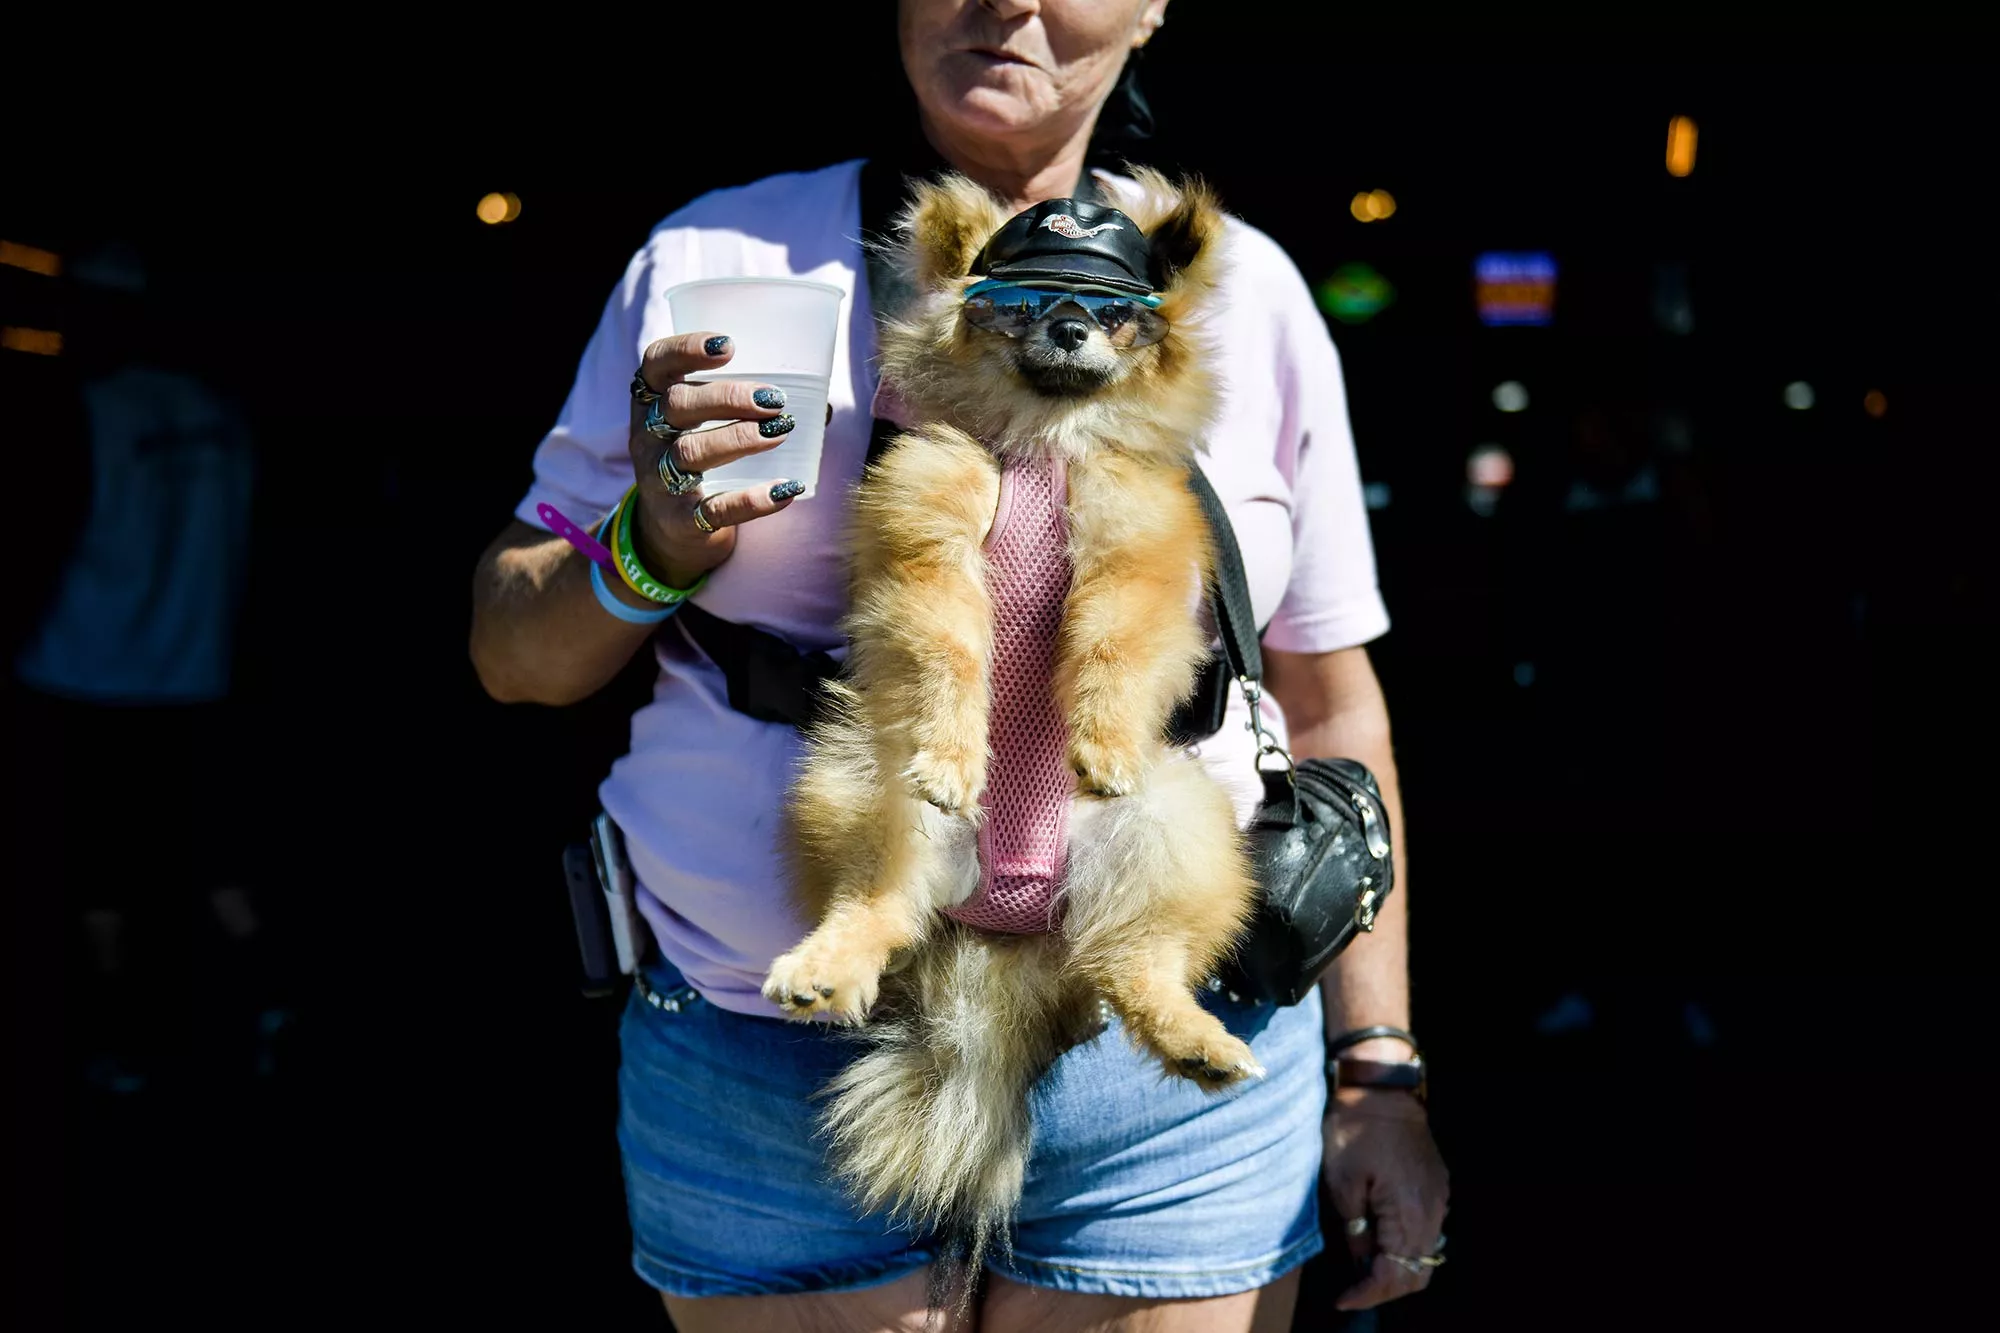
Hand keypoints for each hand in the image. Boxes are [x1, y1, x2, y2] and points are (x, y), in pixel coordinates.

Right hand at [626, 332, 802, 588]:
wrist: (672, 529)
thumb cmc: (701, 455)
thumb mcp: (705, 424)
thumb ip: (747, 404)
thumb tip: (821, 405)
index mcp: (652, 400)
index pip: (656, 363)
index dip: (686, 349)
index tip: (729, 345)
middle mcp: (648, 436)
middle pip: (677, 405)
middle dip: (727, 397)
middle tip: (774, 399)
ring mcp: (660, 479)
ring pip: (691, 452)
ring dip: (739, 439)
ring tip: (780, 431)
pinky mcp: (681, 520)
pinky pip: (714, 509)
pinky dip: (752, 500)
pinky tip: (787, 489)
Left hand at [1322, 1086, 1450, 1310]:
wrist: (1381, 1089)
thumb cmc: (1354, 1130)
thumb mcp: (1341, 1182)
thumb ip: (1355, 1230)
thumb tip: (1361, 1261)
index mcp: (1409, 1213)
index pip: (1394, 1275)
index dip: (1368, 1294)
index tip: (1342, 1299)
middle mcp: (1432, 1211)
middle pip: (1417, 1274)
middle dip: (1385, 1289)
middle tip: (1353, 1290)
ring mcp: (1439, 1198)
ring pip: (1426, 1255)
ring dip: (1398, 1270)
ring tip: (1364, 1270)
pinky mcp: (1438, 1186)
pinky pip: (1428, 1232)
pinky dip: (1407, 1247)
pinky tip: (1381, 1242)